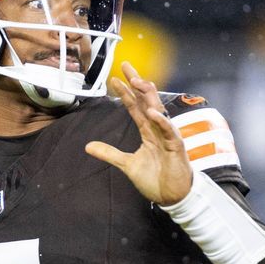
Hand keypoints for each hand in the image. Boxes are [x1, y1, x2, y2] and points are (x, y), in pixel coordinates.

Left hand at [84, 62, 192, 204]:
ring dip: (149, 96)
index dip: (126, 92)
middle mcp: (158, 129)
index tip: (115, 79)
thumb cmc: (155, 179)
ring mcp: (168, 136)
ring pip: (159, 111)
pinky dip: (161, 121)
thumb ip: (110, 153)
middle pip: (147, 101)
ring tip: (138, 82)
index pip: (136, 107)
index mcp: (148, 132)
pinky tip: (153, 112)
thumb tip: (88, 146)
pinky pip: (169, 131)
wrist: (171, 197)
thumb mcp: (127, 165)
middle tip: (127, 66)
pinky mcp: (176, 147)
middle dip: (138, 83)